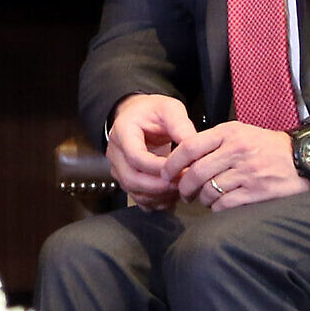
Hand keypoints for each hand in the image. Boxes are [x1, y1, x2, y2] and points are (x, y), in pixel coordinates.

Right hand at [104, 94, 191, 209]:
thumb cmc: (152, 112)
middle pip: (131, 178)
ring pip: (134, 191)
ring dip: (159, 195)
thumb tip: (194, 146)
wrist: (139, 116)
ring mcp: (118, 168)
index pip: (136, 157)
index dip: (158, 167)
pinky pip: (138, 198)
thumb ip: (181, 125)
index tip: (180, 169)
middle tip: (183, 184)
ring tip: (180, 189)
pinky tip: (171, 195)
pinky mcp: (125, 179)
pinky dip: (155, 201)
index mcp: (123, 132)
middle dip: (159, 186)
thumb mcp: (169, 109)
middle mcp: (115, 152)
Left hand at [163, 120, 308, 208]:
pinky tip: (219, 205)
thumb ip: (214, 142)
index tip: (165, 173)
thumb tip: (184, 158)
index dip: (173, 162)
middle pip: (196, 172)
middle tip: (182, 193)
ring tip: (203, 199)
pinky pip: (224, 204)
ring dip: (201, 198)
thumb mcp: (241, 133)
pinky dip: (216, 207)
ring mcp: (247, 172)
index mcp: (229, 133)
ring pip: (208, 190)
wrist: (305, 158)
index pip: (190, 146)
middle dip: (184, 186)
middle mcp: (236, 151)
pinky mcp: (257, 192)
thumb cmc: (268, 146)